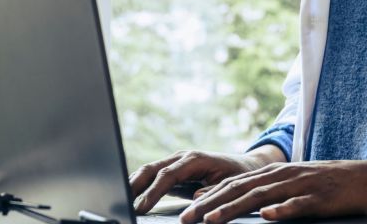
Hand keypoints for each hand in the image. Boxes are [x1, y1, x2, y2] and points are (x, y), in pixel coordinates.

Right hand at [129, 145, 284, 214]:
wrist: (247, 167)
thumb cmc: (240, 176)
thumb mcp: (231, 185)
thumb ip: (213, 190)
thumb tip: (196, 196)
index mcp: (195, 159)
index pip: (167, 176)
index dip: (152, 193)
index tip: (140, 208)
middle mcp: (183, 157)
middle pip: (151, 169)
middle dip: (134, 186)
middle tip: (121, 204)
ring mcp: (177, 162)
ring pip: (148, 171)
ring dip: (133, 185)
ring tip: (120, 202)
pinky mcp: (174, 171)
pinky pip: (153, 177)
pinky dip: (140, 186)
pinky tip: (130, 198)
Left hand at [179, 151, 366, 223]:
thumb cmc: (332, 186)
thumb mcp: (297, 185)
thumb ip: (271, 193)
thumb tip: (243, 207)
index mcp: (276, 173)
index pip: (234, 184)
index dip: (207, 196)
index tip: (184, 211)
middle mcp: (284, 175)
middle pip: (240, 189)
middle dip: (210, 203)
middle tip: (186, 218)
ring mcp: (302, 185)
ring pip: (262, 196)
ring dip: (235, 208)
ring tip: (213, 220)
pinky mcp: (321, 198)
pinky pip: (299, 204)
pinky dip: (282, 210)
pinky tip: (267, 217)